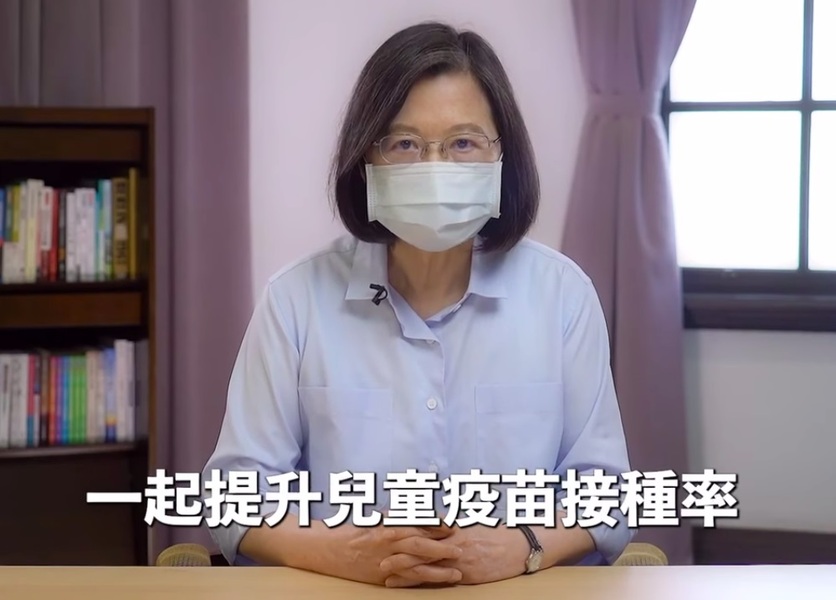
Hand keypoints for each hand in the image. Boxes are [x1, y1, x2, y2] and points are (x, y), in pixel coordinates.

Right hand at [330, 523, 463, 586]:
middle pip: (420, 543)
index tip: (453, 525)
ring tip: (456, 573)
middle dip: (442, 547)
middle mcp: (389, 541)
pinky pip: (406, 579)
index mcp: (389, 523)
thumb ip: (399, 516)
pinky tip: (435, 583)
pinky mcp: (383, 575)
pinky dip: (422, 581)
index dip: (437, 523)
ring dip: (438, 569)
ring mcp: (386, 559)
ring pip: (417, 565)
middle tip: (460, 549)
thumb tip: (421, 514)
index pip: (418, 522)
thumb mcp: (377, 518)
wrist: (332, 549)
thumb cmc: (356, 530)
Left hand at [381, 523, 529, 586]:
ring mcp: (458, 557)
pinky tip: (405, 584)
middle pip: (418, 539)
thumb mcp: (474, 524)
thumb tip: (437, 522)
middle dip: (395, 543)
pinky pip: (437, 578)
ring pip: (424, 561)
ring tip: (383, 568)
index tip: (382, 519)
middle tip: (373, 543)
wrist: (521, 545)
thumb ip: (454, 524)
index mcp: (454, 524)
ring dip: (402, 565)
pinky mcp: (465, 573)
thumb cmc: (498, 533)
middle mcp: (453, 539)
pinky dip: (418, 581)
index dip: (401, 520)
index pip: (422, 520)